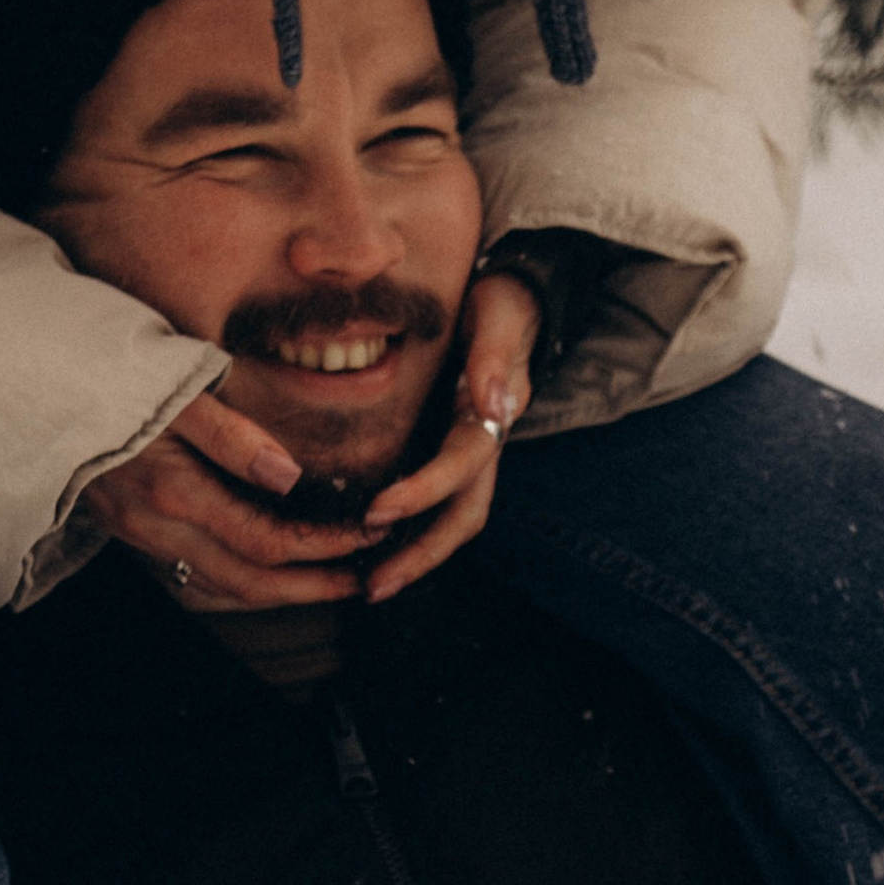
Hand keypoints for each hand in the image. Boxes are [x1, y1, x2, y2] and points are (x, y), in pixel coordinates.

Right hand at [83, 383, 366, 611]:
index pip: (266, 540)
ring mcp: (142, 535)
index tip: (367, 534)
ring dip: (279, 590)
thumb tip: (289, 480)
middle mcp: (158, 528)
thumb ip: (233, 437)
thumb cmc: (108, 381)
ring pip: (222, 585)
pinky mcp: (133, 531)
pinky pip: (197, 572)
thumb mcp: (174, 392)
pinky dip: (241, 578)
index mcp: (174, 493)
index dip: (322, 545)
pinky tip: (266, 569)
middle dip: (312, 587)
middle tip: (363, 583)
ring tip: (327, 582)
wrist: (32, 396)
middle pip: (249, 582)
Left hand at [354, 269, 538, 605]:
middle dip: (422, 555)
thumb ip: (494, 360)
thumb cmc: (502, 306)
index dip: (422, 493)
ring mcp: (467, 452)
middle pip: (462, 517)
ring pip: (449, 519)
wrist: (514, 297)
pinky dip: (407, 530)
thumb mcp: (499, 320)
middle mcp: (483, 446)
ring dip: (414, 555)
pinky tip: (369, 545)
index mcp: (492, 420)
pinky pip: (432, 502)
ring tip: (370, 585)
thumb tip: (496, 406)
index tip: (376, 511)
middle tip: (375, 587)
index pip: (460, 468)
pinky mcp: (446, 448)